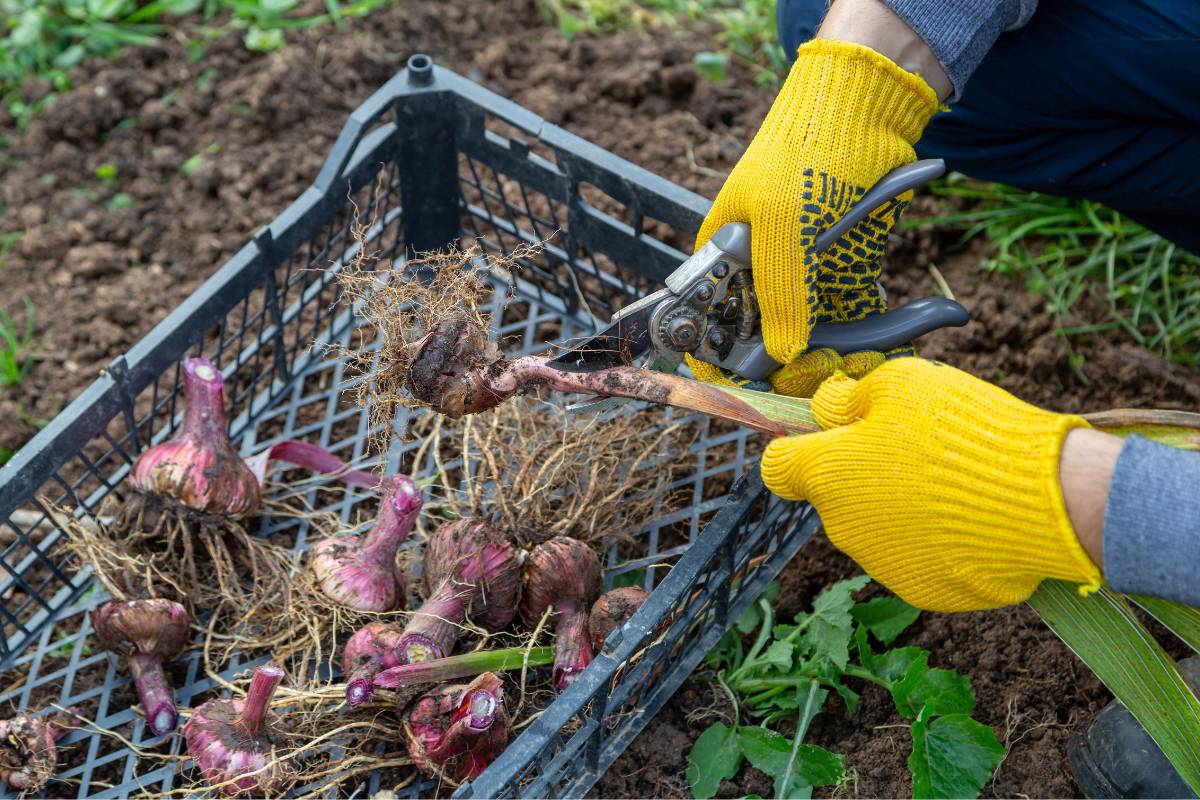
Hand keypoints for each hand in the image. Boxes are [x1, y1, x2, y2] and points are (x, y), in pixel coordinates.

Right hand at [687, 37, 937, 395]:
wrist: (866, 107)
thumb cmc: (806, 155)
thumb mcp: (783, 229)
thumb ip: (779, 295)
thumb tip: (779, 356)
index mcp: (723, 258)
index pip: (712, 328)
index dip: (731, 365)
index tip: (767, 385)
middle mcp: (758, 272)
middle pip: (768, 344)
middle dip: (800, 365)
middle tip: (832, 371)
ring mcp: (802, 272)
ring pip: (814, 338)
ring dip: (844, 355)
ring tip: (868, 361)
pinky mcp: (843, 270)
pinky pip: (853, 318)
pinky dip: (875, 334)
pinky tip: (898, 336)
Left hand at [760, 358, 1103, 611]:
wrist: (1042, 499)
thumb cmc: (962, 431)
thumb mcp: (899, 383)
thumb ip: (849, 396)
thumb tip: (826, 407)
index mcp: (827, 475)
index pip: (779, 466)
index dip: (799, 445)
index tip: (829, 433)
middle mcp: (843, 527)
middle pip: (835, 497)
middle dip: (861, 474)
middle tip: (914, 449)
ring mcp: (882, 564)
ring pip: (876, 528)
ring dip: (898, 508)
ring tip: (952, 484)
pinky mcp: (921, 590)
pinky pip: (916, 557)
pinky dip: (933, 540)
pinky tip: (969, 518)